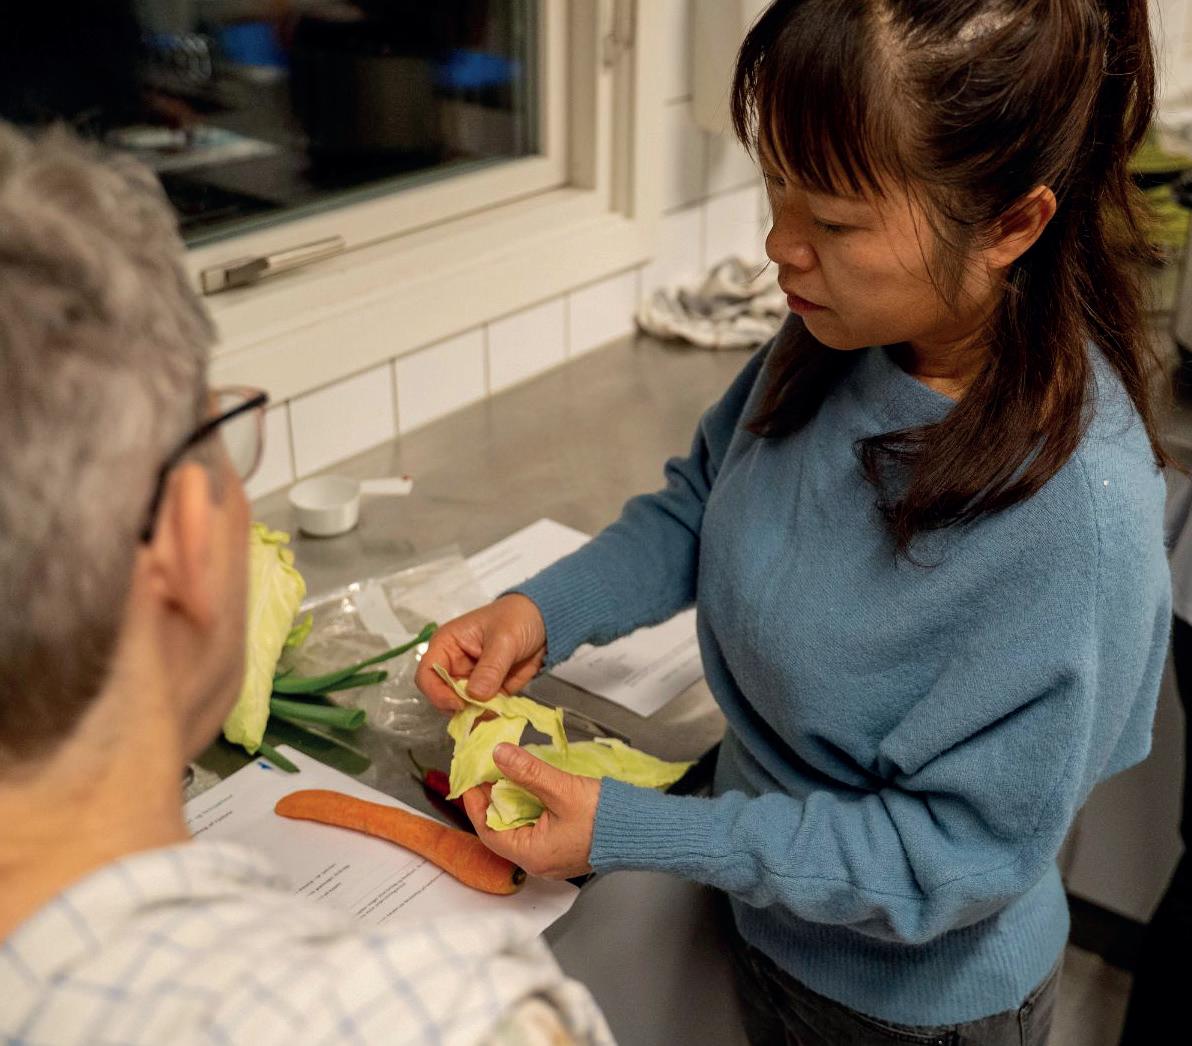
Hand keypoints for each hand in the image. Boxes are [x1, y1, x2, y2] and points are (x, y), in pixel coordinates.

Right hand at [415, 594, 546, 712]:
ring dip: (476, 715)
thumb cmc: (517, 619)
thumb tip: (475, 695)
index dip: (437, 692)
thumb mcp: (504, 639)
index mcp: (447, 645)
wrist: (544, 621)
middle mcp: (454, 665)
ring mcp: (470, 680)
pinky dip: (490, 715)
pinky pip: (483, 710)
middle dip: (459, 707)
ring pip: (462, 707)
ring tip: (495, 712)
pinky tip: (502, 713)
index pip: (427, 674)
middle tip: (482, 711)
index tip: (459, 704)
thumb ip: (490, 667)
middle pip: (442, 696)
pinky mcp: (488, 691)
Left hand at [461, 743, 599, 879]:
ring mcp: (554, 857)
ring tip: (508, 777)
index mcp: (533, 855)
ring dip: (512, 803)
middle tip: (489, 775)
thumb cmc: (606, 817)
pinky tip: (532, 789)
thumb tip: (499, 755)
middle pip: (503, 831)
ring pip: (521, 829)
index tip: (471, 782)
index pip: (489, 831)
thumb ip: (528, 772)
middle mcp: (540, 862)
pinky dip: (529, 808)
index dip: (477, 805)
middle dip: (494, 801)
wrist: (643, 829)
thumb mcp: (561, 789)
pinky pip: (537, 829)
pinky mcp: (566, 848)